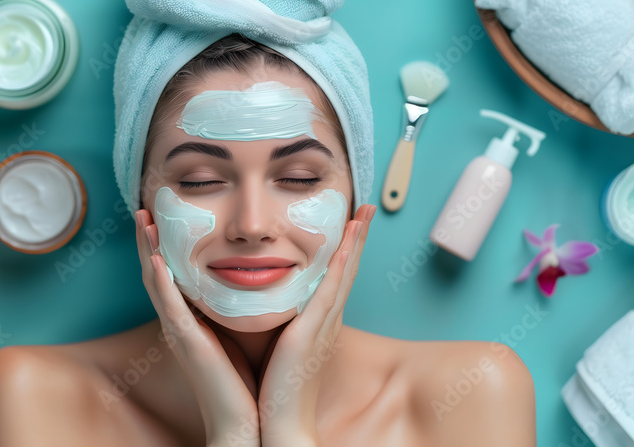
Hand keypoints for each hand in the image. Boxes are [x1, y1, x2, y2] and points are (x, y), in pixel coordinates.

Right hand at [135, 209, 260, 446]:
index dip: (162, 246)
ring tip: (143, 220)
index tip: (162, 217)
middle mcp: (178, 324)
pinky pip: (170, 307)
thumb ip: (232, 311)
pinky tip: (156, 260)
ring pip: (156, 282)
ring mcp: (179, 333)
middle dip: (148, 240)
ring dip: (148, 250)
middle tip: (144, 208)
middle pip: (156, 273)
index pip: (171, 276)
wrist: (243, 425)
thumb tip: (248, 282)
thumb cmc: (244, 384)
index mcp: (190, 322)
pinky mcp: (187, 344)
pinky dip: (161, 282)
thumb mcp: (236, 336)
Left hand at [256, 204, 375, 446]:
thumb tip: (267, 304)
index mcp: (317, 325)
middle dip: (357, 239)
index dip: (345, 250)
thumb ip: (278, 325)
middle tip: (365, 209)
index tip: (350, 224)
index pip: (334, 279)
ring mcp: (323, 328)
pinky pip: (329, 295)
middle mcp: (326, 323)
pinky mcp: (312, 335)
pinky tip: (345, 248)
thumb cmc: (273, 392)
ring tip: (362, 215)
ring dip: (354, 244)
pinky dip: (340, 270)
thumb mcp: (278, 347)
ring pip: (343, 276)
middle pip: (346, 271)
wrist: (280, 427)